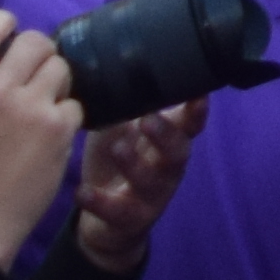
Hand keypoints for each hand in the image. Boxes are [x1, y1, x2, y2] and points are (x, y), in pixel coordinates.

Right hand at [0, 19, 88, 264]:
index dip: (5, 22)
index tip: (10, 33)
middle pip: (35, 41)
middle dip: (37, 52)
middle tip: (31, 72)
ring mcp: (30, 108)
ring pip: (60, 67)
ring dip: (53, 81)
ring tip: (40, 103)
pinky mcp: (57, 129)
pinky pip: (74, 103)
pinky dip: (64, 115)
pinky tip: (48, 132)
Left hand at [71, 100, 201, 275]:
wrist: (106, 217)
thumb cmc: (117, 157)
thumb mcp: (121, 127)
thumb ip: (124, 101)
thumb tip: (110, 61)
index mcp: (169, 140)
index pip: (190, 122)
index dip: (197, 109)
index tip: (197, 92)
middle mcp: (168, 166)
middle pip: (178, 150)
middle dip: (166, 134)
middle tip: (148, 120)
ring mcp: (153, 195)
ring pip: (152, 181)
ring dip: (136, 164)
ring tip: (118, 149)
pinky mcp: (132, 218)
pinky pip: (119, 211)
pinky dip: (100, 201)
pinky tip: (81, 191)